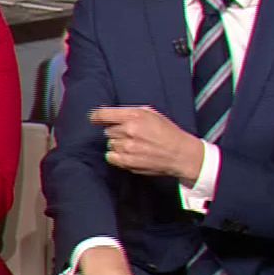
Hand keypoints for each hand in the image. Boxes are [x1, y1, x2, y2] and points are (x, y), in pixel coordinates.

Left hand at [89, 106, 206, 182]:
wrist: (179, 154)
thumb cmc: (166, 132)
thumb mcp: (151, 113)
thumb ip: (130, 113)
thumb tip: (110, 115)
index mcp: (134, 115)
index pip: (103, 114)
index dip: (96, 117)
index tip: (94, 119)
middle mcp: (128, 130)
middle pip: (107, 130)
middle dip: (115, 131)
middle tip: (130, 134)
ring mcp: (127, 147)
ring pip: (110, 144)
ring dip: (118, 144)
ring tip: (133, 145)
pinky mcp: (127, 162)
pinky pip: (110, 157)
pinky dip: (116, 156)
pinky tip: (128, 154)